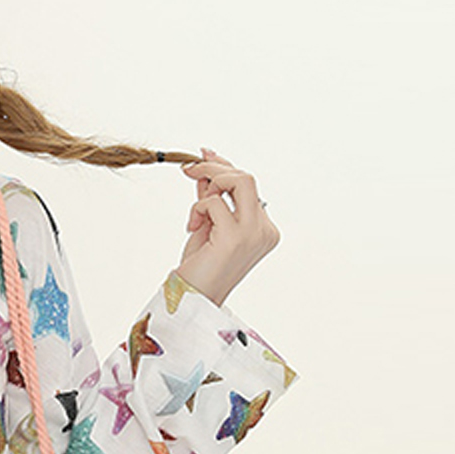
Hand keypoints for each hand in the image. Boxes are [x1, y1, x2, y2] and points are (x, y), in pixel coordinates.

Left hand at [175, 147, 280, 306]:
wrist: (192, 297)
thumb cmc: (200, 266)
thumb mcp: (208, 223)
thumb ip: (211, 197)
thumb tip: (205, 164)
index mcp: (264, 228)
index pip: (248, 186)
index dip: (225, 167)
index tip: (203, 155)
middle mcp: (265, 229)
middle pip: (247, 177)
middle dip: (215, 168)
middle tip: (189, 169)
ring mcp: (253, 233)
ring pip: (240, 181)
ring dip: (210, 182)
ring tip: (196, 208)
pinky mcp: (235, 237)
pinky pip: (214, 202)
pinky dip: (198, 209)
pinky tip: (193, 228)